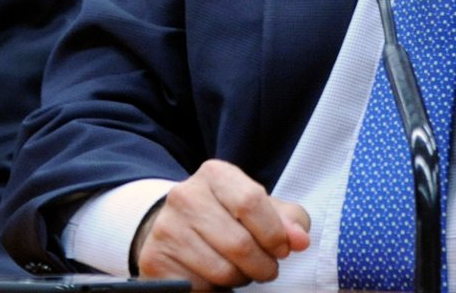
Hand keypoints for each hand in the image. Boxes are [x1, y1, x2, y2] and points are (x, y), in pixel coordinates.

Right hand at [133, 160, 310, 288]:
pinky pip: (199, 287)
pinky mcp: (155, 259)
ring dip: (240, 279)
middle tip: (266, 269)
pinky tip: (214, 277)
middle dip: (262, 265)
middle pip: (239, 243)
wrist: (177, 228)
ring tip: (240, 271)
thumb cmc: (229, 217)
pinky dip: (215, 290)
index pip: (251, 202)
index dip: (274, 233)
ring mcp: (166, 228)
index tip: (283, 250)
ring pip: (221, 270)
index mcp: (214, 174)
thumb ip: (288, 220)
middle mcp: (185, 196)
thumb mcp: (261, 208)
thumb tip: (300, 240)